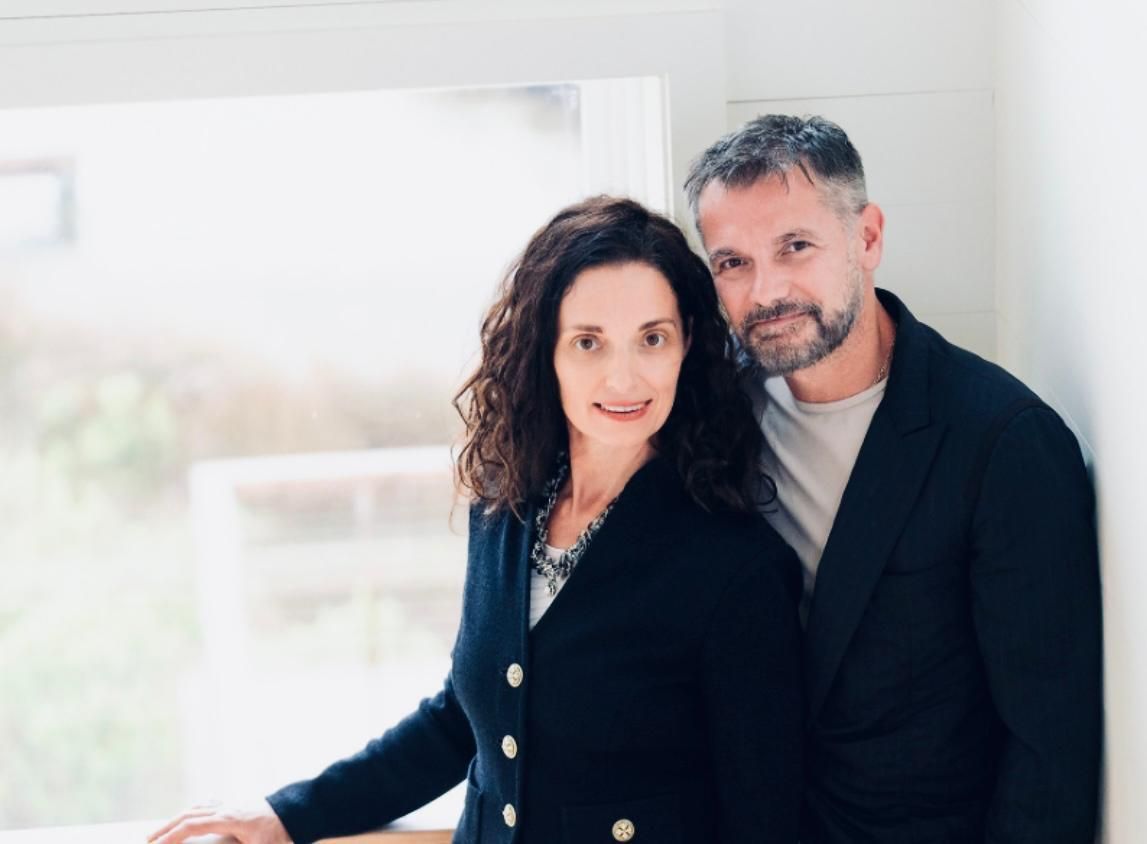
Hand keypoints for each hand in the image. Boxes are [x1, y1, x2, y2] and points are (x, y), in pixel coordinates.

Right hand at [147, 799, 291, 843]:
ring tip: (162, 831)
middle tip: (148, 840)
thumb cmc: (281, 833)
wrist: (299, 811)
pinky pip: (208, 804)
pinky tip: (189, 817)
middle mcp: (227, 807)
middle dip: (166, 827)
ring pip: (197, 807)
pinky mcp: (237, 805)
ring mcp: (232, 804)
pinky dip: (193, 811)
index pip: (191, 825)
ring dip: (177, 818)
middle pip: (189, 814)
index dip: (171, 836)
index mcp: (229, 818)